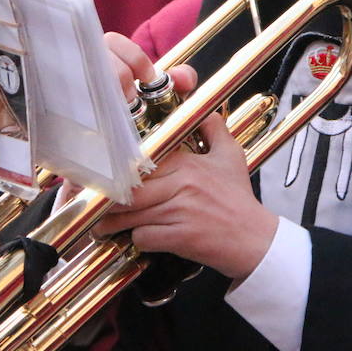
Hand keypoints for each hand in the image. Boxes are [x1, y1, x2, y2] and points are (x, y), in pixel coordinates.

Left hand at [99, 33, 276, 279]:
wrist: (255, 239)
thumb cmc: (239, 199)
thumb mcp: (230, 156)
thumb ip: (214, 129)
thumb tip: (202, 110)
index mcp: (188, 164)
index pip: (143, 161)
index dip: (121, 169)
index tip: (106, 173)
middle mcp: (182, 185)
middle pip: (130, 189)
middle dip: (108, 199)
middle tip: (96, 202)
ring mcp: (179, 212)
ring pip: (132, 215)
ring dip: (113, 223)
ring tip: (102, 224)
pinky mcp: (179, 238)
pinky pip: (143, 237)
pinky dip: (137, 240)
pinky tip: (138, 238)